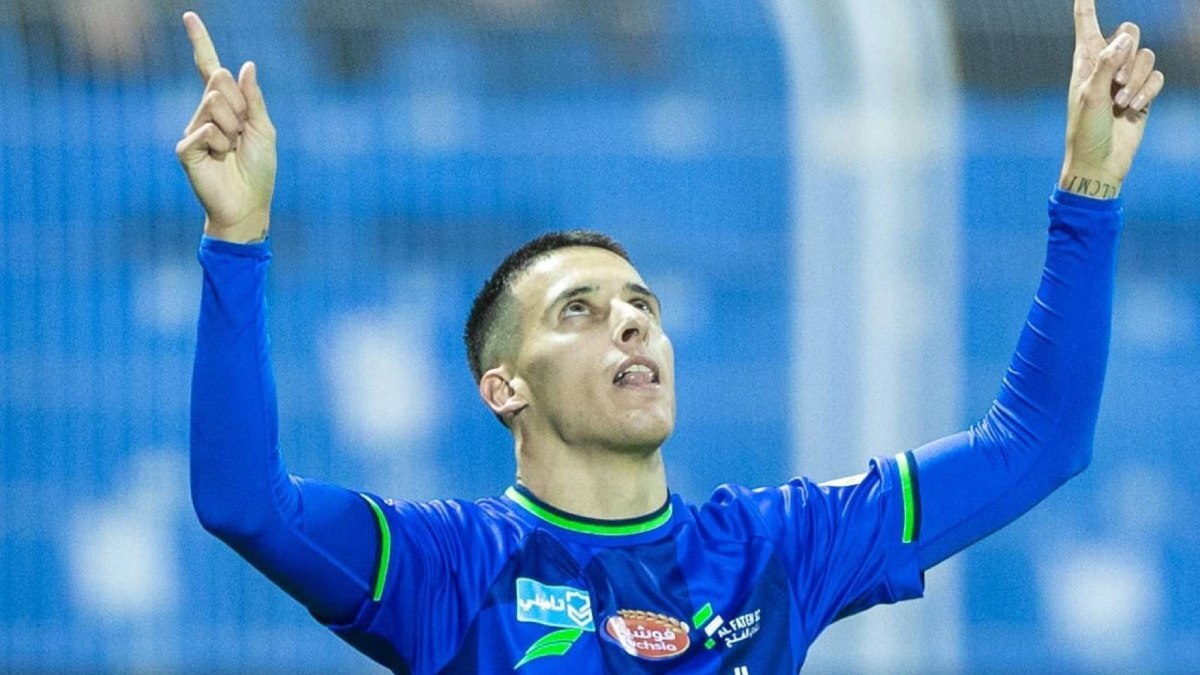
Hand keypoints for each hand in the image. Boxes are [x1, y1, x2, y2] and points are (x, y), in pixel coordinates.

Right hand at [175, 12, 276, 242]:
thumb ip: (254, 99)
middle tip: (241, 136)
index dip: (199, 42)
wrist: (248, 205)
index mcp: (225, 106)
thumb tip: (246, 66)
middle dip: (239, 107)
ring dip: (232, 128)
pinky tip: (219, 159)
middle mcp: (205, 113)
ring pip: (214, 104)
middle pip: (220, 82)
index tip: (189, 16)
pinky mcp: (185, 148)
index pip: (209, 67)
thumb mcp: (264, 130)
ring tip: (231, 150)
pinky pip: (205, 130)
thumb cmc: (258, 170)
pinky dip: (219, 143)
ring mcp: (193, 129)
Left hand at [1059, 0, 1164, 198]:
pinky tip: (1133, 109)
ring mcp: (1126, 79)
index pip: (1086, 25)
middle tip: (1116, 80)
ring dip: (1136, 79)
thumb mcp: (1090, 94)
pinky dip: (1147, 92)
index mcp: (1085, 61)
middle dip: (1128, 53)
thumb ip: (1107, 62)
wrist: (1099, 161)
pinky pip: (1156, 78)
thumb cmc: (1085, 130)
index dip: (1087, 6)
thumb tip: (1126, 36)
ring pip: (1146, 57)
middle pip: (1130, 32)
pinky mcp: (1142, 94)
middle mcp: (1106, 65)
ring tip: (1120, 102)